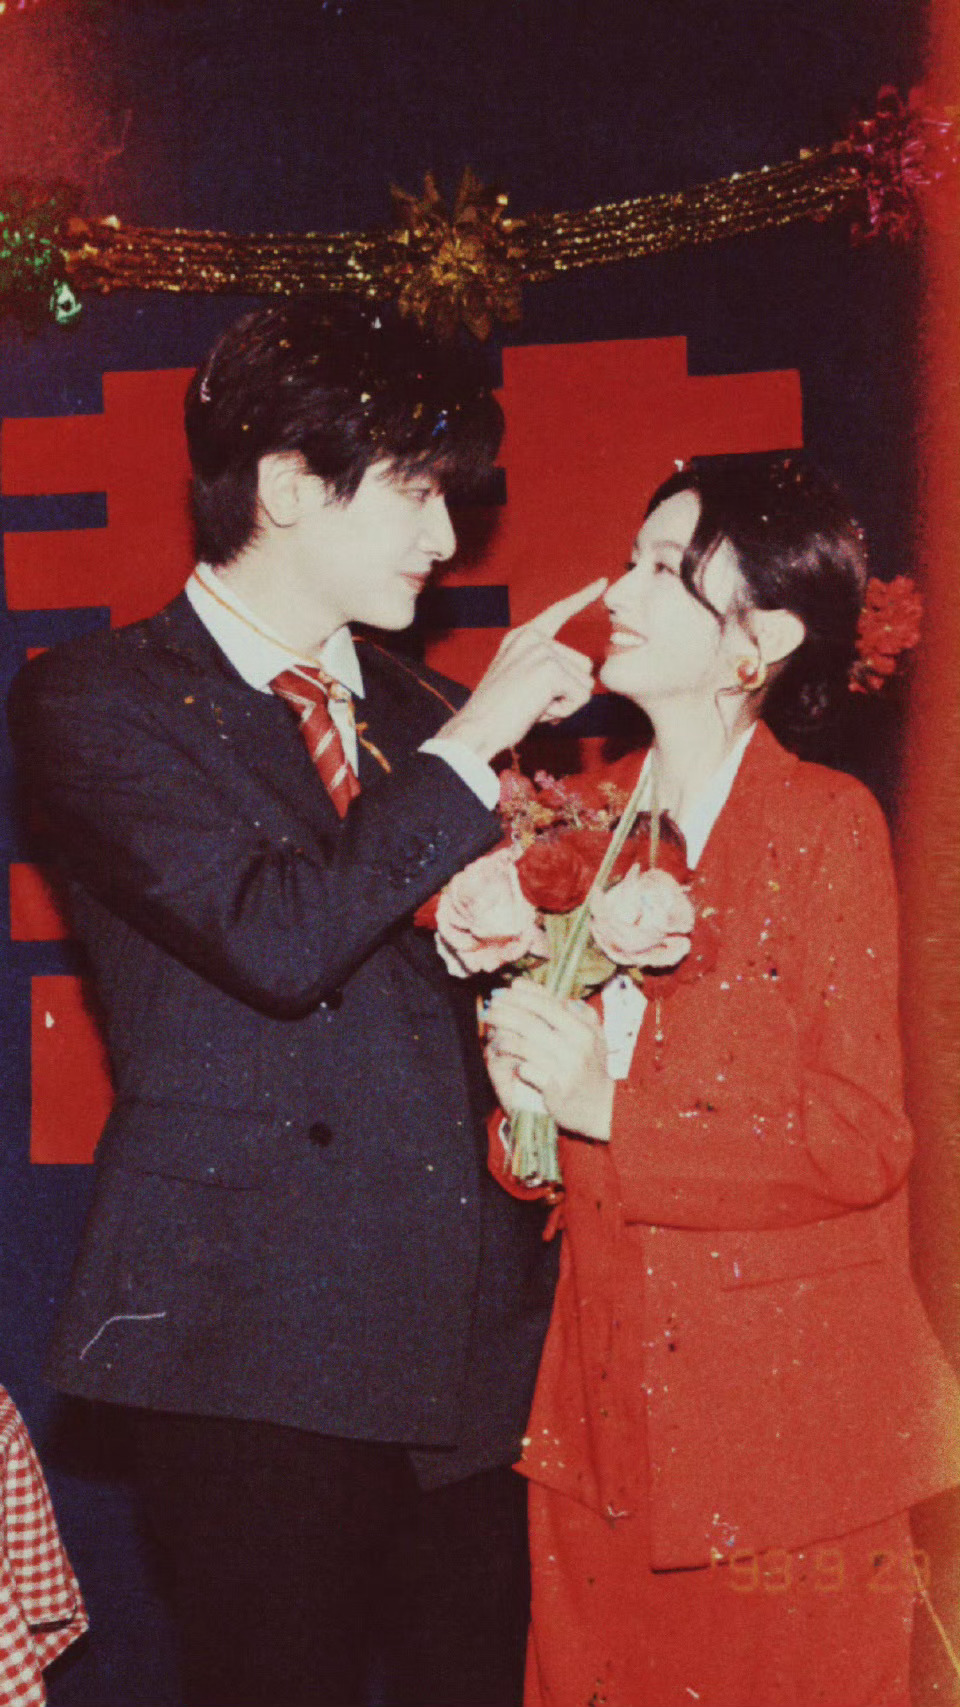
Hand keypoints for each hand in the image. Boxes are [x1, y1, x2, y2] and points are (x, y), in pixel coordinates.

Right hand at [437, 579, 606, 761]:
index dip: (581, 598)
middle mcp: (532, 638)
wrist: (475, 729)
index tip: (602, 582)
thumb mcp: (521, 680)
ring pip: (584, 683)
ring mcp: (541, 651)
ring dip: (566, 703)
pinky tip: (538, 711)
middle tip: (533, 702)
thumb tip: (584, 683)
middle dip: (567, 692)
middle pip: (583, 665)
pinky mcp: (550, 669)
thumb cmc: (498, 714)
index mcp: (522, 637)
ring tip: (533, 707)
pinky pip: (580, 697)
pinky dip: (564, 712)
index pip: (557, 612)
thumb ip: (547, 670)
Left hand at [484, 979, 614, 1140]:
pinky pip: (527, 1070)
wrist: (602, 1108)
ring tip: (491, 1033)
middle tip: (488, 1010)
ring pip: (525, 1046)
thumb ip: (571, 1010)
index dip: (521, 997)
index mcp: (584, 1029)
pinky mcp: (556, 1091)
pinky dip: (513, 1061)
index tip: (503, 992)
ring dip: (503, 1037)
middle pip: (531, 1024)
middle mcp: (577, 1047)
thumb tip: (537, 989)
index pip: (547, 1005)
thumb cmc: (591, 1065)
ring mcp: (566, 1070)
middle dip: (504, 1014)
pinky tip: (502, 1056)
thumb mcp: (592, 1034)